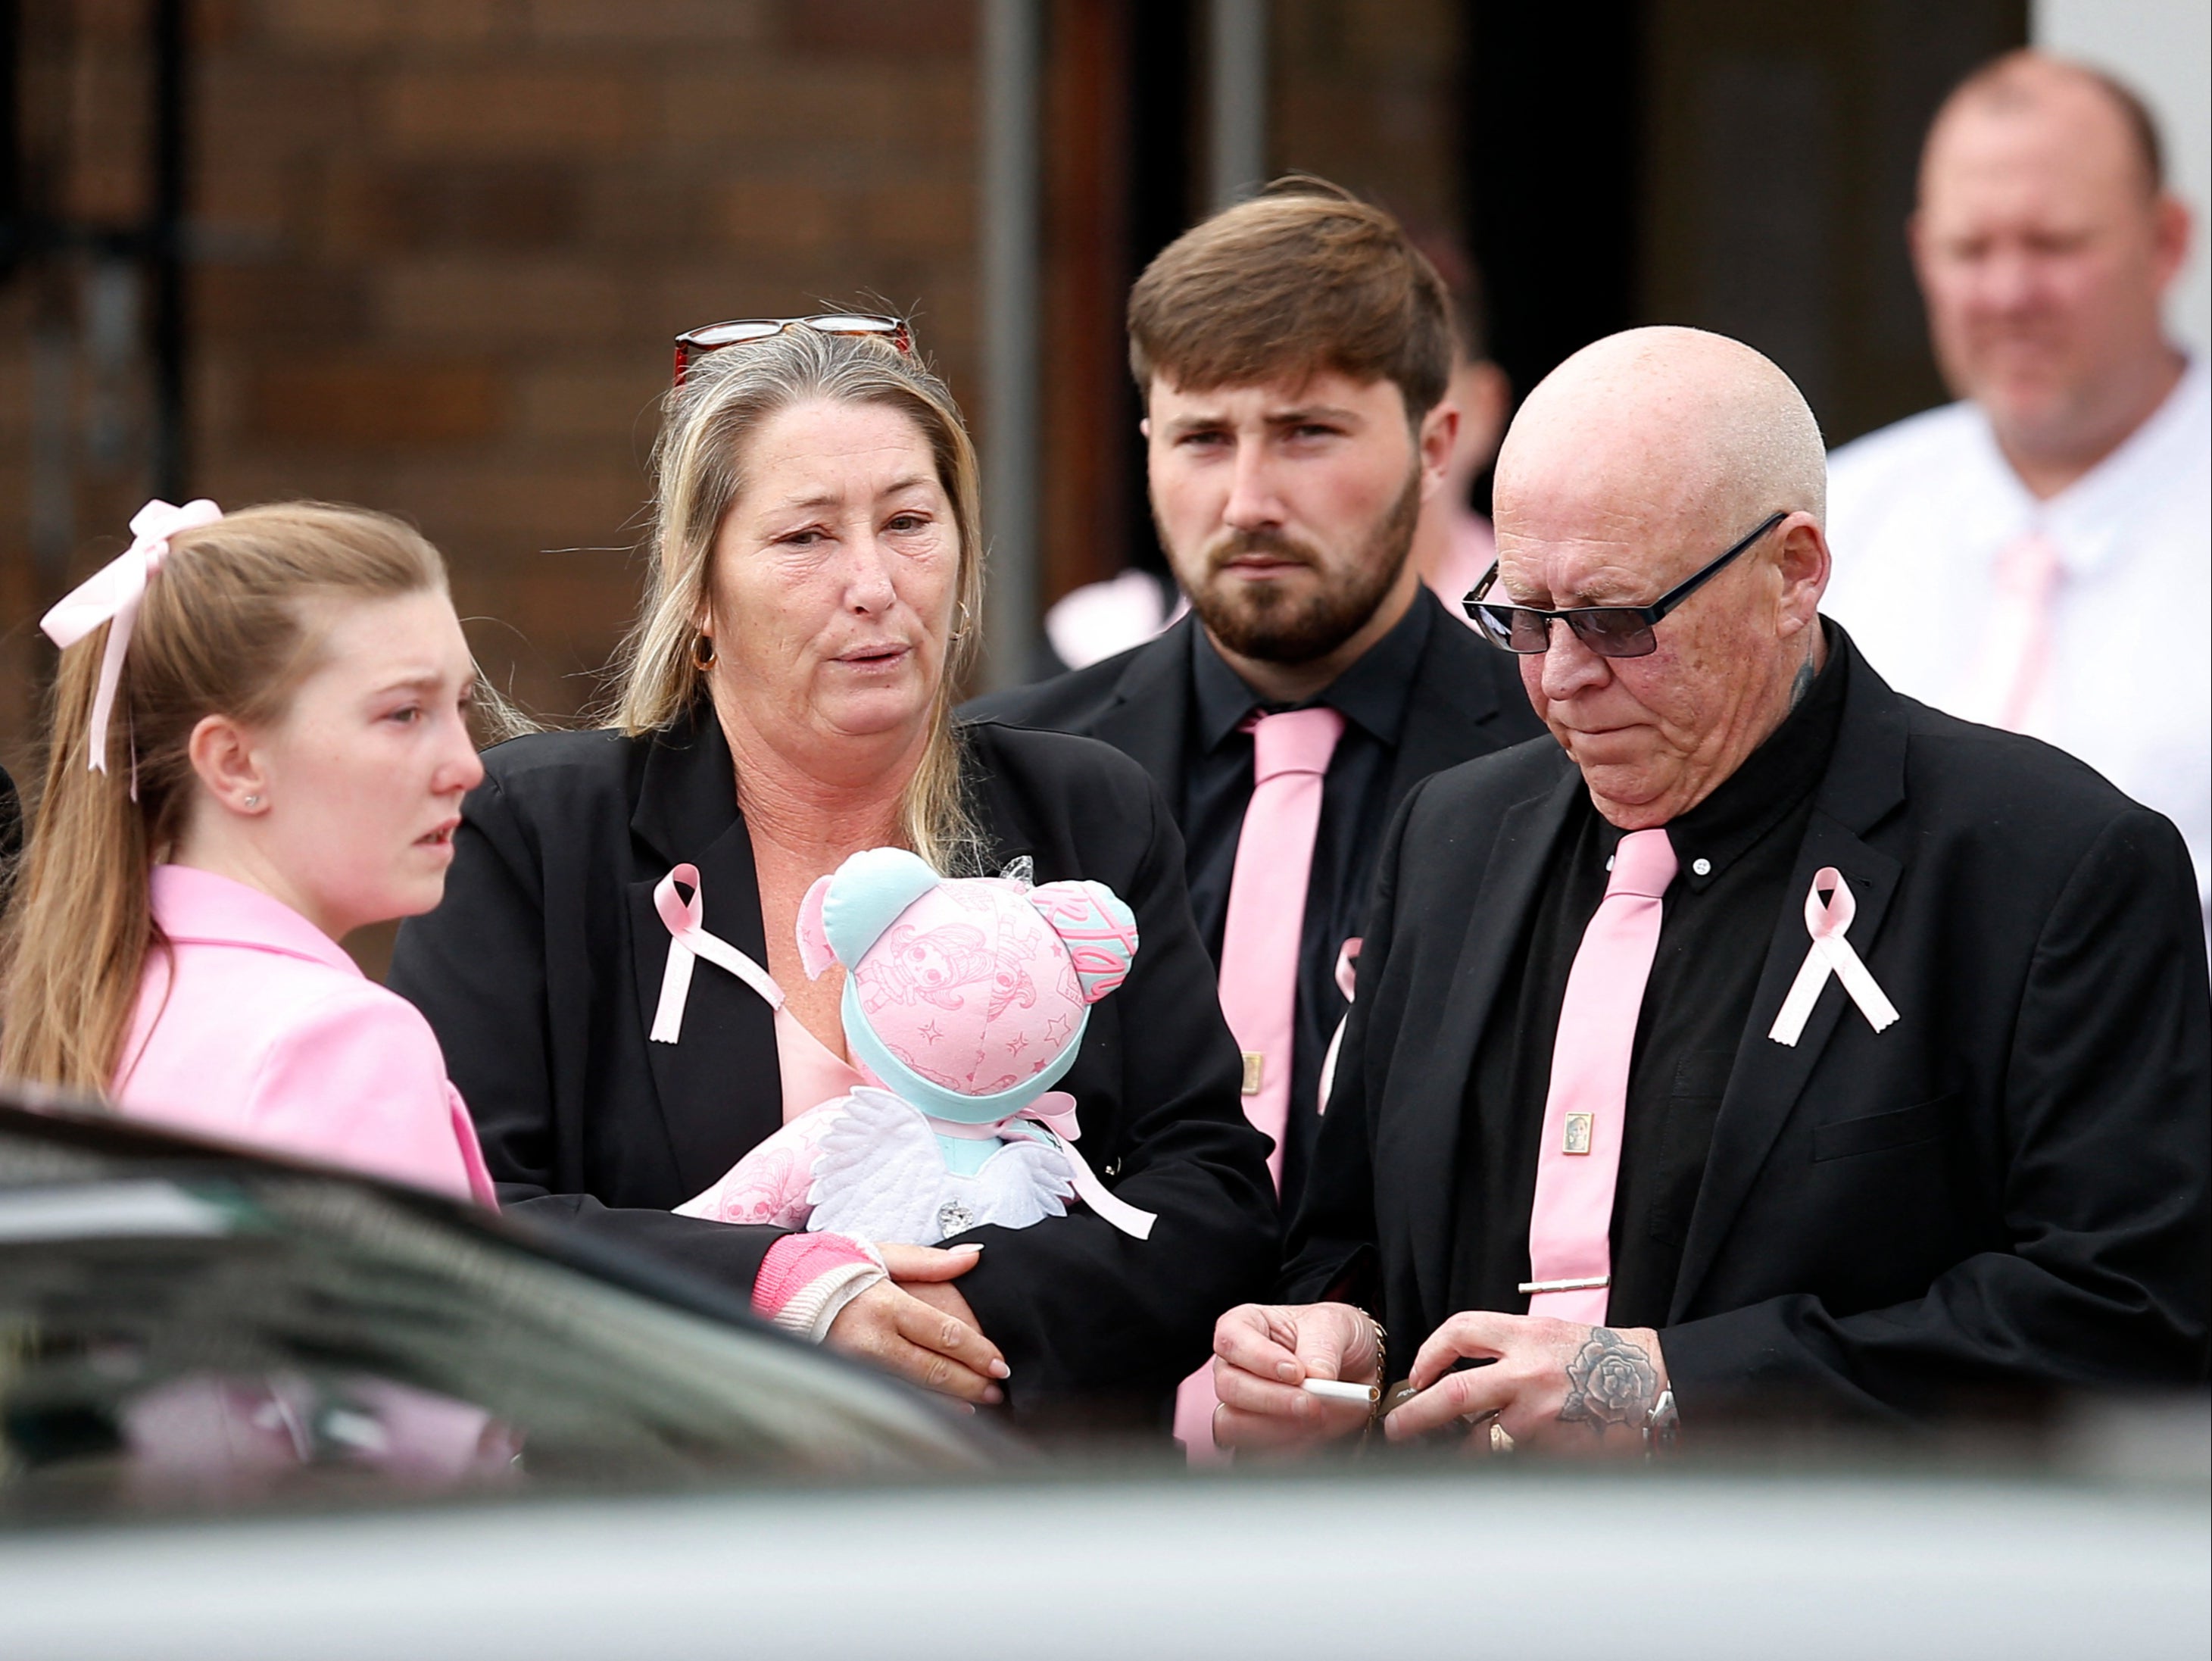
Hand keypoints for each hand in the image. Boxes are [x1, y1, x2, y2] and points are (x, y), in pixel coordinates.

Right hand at [825, 1244, 1008, 1404]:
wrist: (774, 1286)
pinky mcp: (843, 1379)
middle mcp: (871, 1340)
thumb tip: (973, 1256)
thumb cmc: (828, 1266)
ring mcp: (855, 1365)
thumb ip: (929, 1261)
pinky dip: (920, 1405)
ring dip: (950, 1400)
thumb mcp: (879, 1253)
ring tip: (979, 1403)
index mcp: (885, 1304)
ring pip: (913, 1390)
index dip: (977, 1352)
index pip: (943, 1334)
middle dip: (970, 1383)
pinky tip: (942, 1410)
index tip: (1000, 1363)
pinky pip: (890, 1396)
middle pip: (932, 1370)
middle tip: (998, 1389)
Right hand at [1209, 1301, 1379, 1453]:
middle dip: (1273, 1399)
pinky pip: (1254, 1452)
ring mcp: (1241, 1404)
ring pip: (1233, 1424)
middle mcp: (1236, 1365)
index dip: (1259, 1358)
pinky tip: (1312, 1436)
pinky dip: (1286, 1449)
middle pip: (1229, 1387)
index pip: (1231, 1339)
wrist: (1355, 1368)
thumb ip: (1323, 1348)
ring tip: (1316, 1419)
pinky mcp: (1255, 1436)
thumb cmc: (1334, 1336)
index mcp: (1246, 1325)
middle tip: (1312, 1403)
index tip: (1296, 1372)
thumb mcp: (1336, 1324)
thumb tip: (1316, 1377)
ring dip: (1277, 1428)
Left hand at [1383, 1313, 1666, 1454]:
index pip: (1461, 1330)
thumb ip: (1507, 1348)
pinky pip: (1514, 1456)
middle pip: (1455, 1392)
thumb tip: (1459, 1375)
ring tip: (1453, 1453)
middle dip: (1417, 1414)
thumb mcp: (1549, 1333)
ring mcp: (1540, 1412)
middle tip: (1397, 1428)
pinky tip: (1507, 1458)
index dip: (1430, 1351)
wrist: (1653, 1380)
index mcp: (1525, 1334)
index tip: (1419, 1374)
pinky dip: (1504, 1460)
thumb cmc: (1602, 1357)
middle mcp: (1527, 1371)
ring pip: (1481, 1437)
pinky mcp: (1554, 1445)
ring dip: (1464, 1447)